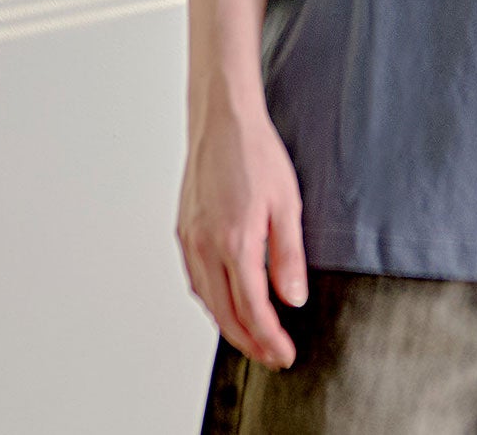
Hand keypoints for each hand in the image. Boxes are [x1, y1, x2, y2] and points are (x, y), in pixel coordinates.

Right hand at [176, 98, 308, 370]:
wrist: (223, 121)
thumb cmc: (257, 154)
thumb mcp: (287, 203)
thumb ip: (288, 255)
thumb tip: (292, 299)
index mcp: (235, 242)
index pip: (252, 309)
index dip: (269, 338)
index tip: (285, 353)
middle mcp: (206, 247)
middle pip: (225, 314)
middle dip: (250, 342)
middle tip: (272, 355)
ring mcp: (190, 240)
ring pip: (206, 300)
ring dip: (229, 325)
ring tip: (254, 336)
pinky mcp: (183, 230)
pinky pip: (196, 280)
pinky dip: (212, 301)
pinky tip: (227, 301)